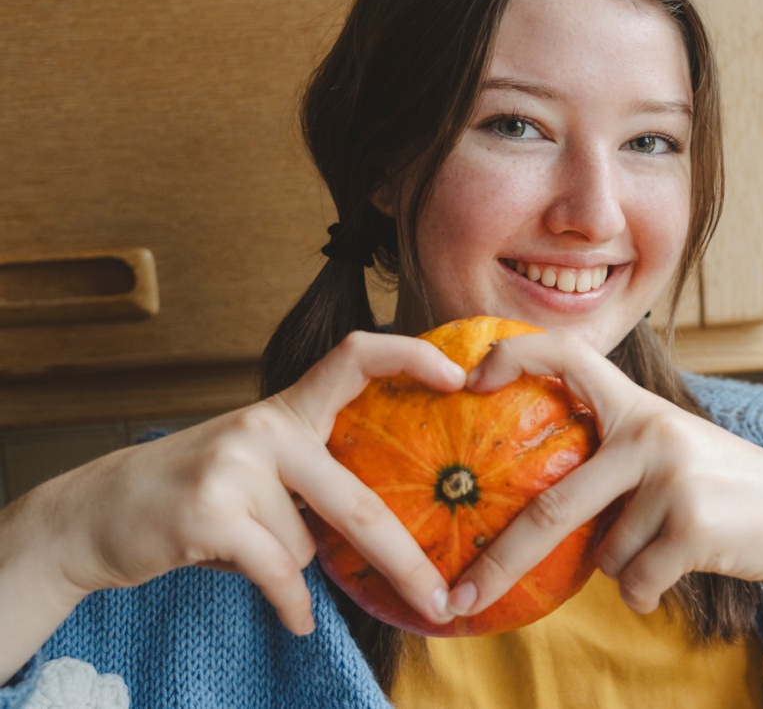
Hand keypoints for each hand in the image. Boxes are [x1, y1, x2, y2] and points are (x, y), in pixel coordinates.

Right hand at [1, 332, 464, 654]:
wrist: (89, 515)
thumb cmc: (191, 495)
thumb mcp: (254, 467)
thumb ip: (313, 478)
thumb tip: (394, 527)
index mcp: (285, 411)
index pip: (354, 358)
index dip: (410, 356)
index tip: (460, 374)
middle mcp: (265, 427)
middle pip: (358, 500)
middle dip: (404, 561)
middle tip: (440, 598)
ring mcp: (235, 464)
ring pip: (307, 546)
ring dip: (287, 566)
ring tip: (247, 553)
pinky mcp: (210, 510)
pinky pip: (278, 571)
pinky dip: (289, 603)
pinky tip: (295, 618)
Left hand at [454, 332, 762, 638]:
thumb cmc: (729, 493)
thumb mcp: (672, 456)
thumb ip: (613, 465)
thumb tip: (531, 515)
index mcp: (639, 408)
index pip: (569, 356)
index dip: (513, 358)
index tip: (466, 380)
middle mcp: (651, 433)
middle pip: (553, 506)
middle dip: (500, 562)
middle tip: (457, 598)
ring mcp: (673, 478)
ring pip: (604, 557)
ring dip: (626, 569)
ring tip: (673, 543)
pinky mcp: (693, 526)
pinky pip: (636, 583)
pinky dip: (648, 592)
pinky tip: (684, 567)